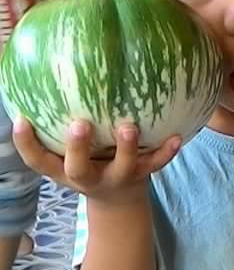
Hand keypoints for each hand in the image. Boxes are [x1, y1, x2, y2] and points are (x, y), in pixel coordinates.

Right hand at [13, 118, 180, 202]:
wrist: (118, 199)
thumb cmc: (87, 160)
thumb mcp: (65, 150)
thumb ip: (56, 121)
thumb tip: (45, 70)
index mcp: (64, 169)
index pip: (38, 160)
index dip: (25, 144)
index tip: (20, 120)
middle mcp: (88, 176)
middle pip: (78, 168)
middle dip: (78, 148)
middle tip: (79, 124)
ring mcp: (117, 177)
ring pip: (122, 167)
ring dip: (126, 148)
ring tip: (128, 127)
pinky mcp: (142, 175)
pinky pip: (157, 164)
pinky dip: (166, 152)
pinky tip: (177, 137)